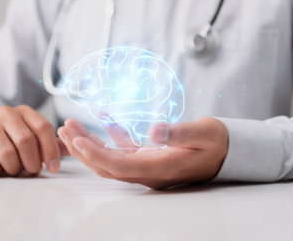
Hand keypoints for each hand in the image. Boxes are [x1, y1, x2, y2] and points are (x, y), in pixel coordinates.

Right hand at [0, 105, 68, 176]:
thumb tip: (76, 144)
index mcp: (26, 112)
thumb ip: (54, 143)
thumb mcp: (33, 139)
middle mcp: (7, 114)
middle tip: (33, 171)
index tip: (54, 168)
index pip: (43, 128)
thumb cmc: (12, 143)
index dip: (51, 150)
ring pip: (8, 153)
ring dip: (15, 168)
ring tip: (15, 169)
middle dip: (32, 162)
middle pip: (26, 141)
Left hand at [58, 117, 228, 189]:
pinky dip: (112, 136)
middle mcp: (150, 171)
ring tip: (72, 127)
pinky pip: (126, 149)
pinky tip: (104, 121)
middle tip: (65, 130)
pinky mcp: (152, 157)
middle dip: (84, 150)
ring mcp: (150, 165)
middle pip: (108, 166)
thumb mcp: (203, 133)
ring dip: (92, 144)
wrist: (228, 152)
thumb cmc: (218, 142)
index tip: (76, 139)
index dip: (96, 154)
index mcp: (160, 168)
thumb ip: (179, 133)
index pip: (120, 165)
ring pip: (113, 159)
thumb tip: (154, 131)